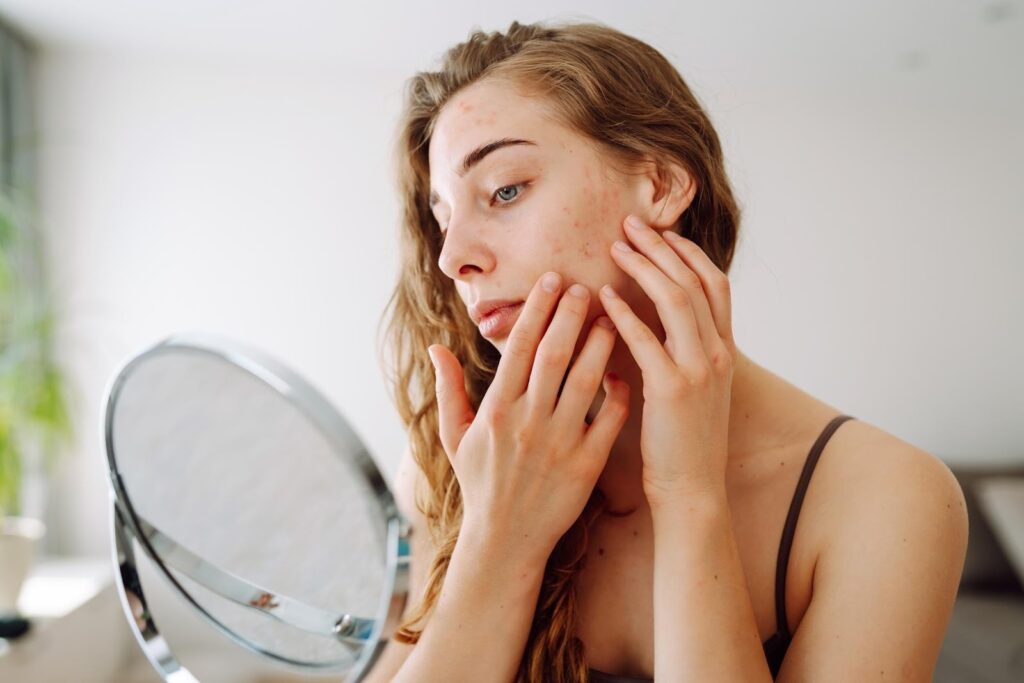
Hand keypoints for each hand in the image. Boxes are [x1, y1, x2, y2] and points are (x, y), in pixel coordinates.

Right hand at [429, 272, 630, 564]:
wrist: (506, 539)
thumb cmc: (480, 484)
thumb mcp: (454, 437)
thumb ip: (448, 390)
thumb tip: (437, 347)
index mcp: (496, 410)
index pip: (518, 347)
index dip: (536, 309)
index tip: (552, 280)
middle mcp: (528, 421)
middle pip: (554, 354)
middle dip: (572, 315)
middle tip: (587, 286)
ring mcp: (560, 442)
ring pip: (586, 380)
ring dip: (601, 344)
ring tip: (613, 317)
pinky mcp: (587, 465)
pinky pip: (609, 419)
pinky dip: (618, 393)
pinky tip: (624, 371)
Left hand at [599, 215, 736, 505]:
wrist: (692, 490)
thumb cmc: (683, 443)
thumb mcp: (694, 390)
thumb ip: (681, 354)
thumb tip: (652, 321)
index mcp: (724, 352)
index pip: (715, 285)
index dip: (688, 253)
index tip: (662, 233)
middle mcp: (718, 354)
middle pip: (695, 281)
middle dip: (662, 247)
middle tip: (630, 225)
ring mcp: (700, 370)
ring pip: (677, 299)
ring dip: (645, 268)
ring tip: (616, 248)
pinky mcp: (673, 389)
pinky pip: (647, 339)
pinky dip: (625, 314)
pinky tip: (603, 298)